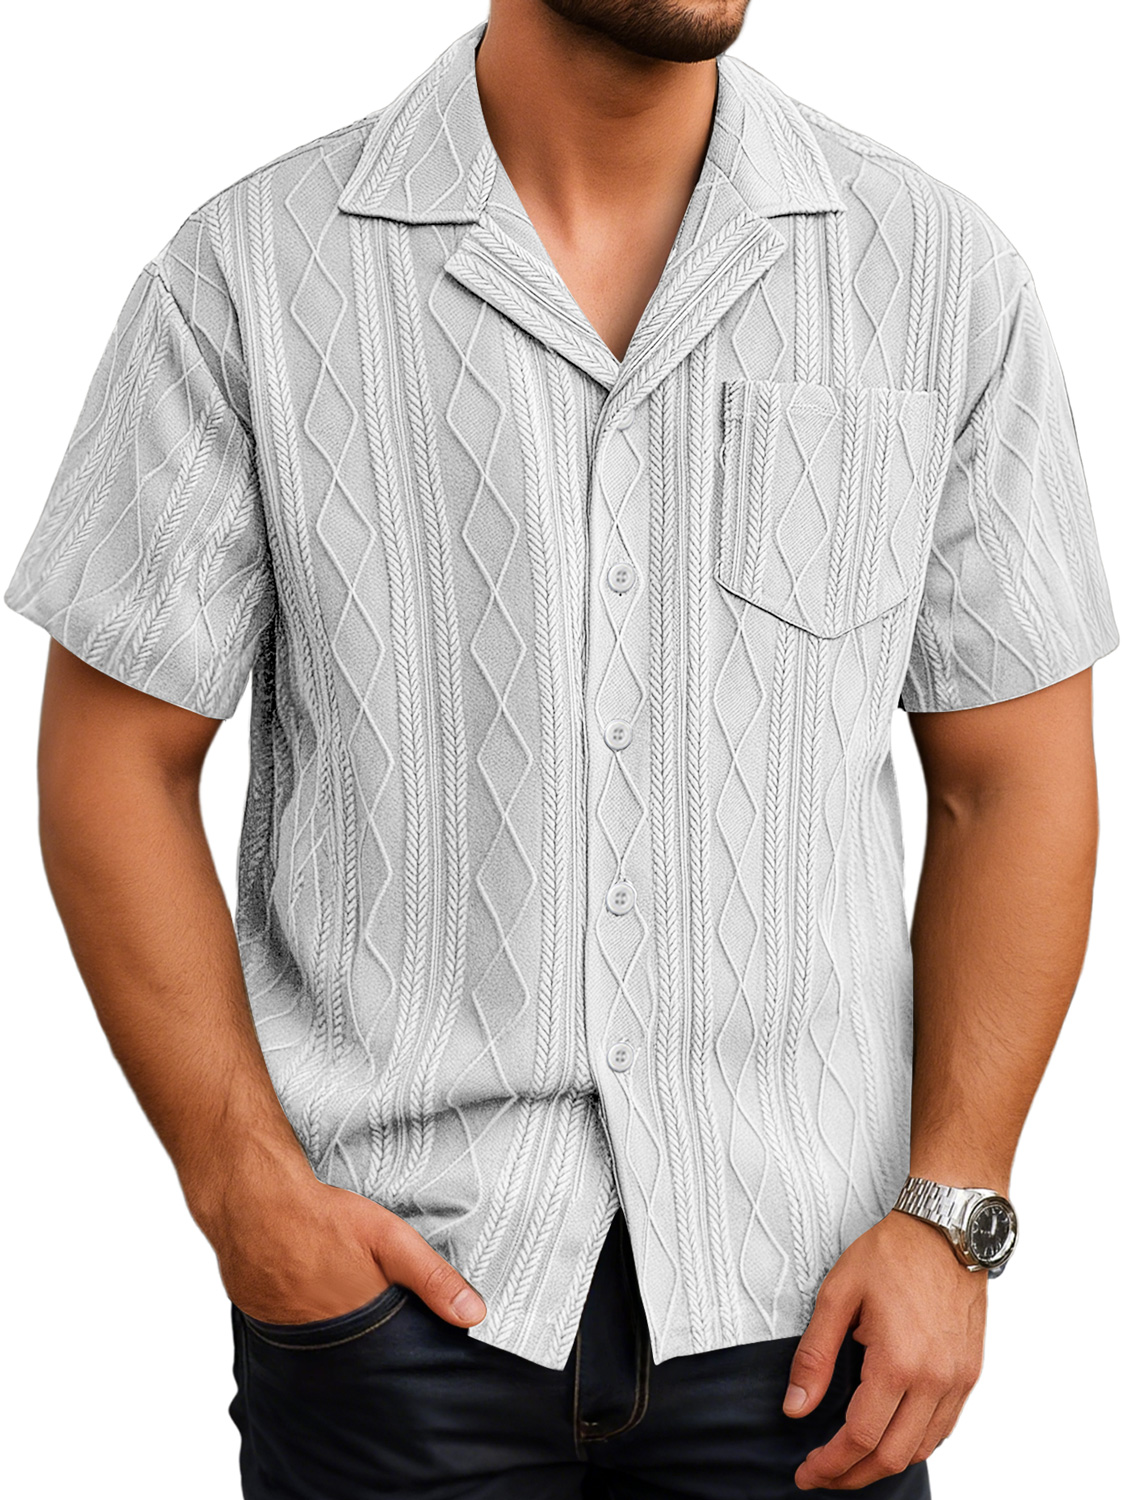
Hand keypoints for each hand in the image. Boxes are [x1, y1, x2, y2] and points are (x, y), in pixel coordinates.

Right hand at [189, 1154, 486, 1328]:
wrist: (253, 1201)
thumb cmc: (324, 1218)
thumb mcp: (390, 1240)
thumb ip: (432, 1278)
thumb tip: (474, 1315)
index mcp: (358, 1326)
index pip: (387, 1357)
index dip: (398, 1344)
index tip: (404, 1329)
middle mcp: (321, 1341)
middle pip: (354, 1351)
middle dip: (366, 1337)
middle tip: (365, 1297)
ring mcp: (286, 1334)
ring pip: (321, 1342)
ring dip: (331, 1326)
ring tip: (334, 1289)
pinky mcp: (260, 1319)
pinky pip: (288, 1328)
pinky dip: (299, 1315)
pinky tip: (304, 1287)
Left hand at [784, 1210, 985, 1489]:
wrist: (946, 1228)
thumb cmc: (891, 1253)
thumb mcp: (838, 1295)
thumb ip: (815, 1356)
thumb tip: (796, 1406)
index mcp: (899, 1362)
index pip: (860, 1437)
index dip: (830, 1464)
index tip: (806, 1473)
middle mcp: (935, 1380)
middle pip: (892, 1455)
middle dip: (852, 1474)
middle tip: (822, 1475)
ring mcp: (958, 1380)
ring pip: (920, 1449)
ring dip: (883, 1463)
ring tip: (850, 1461)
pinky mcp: (970, 1373)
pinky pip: (943, 1429)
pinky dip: (914, 1444)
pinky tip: (889, 1436)